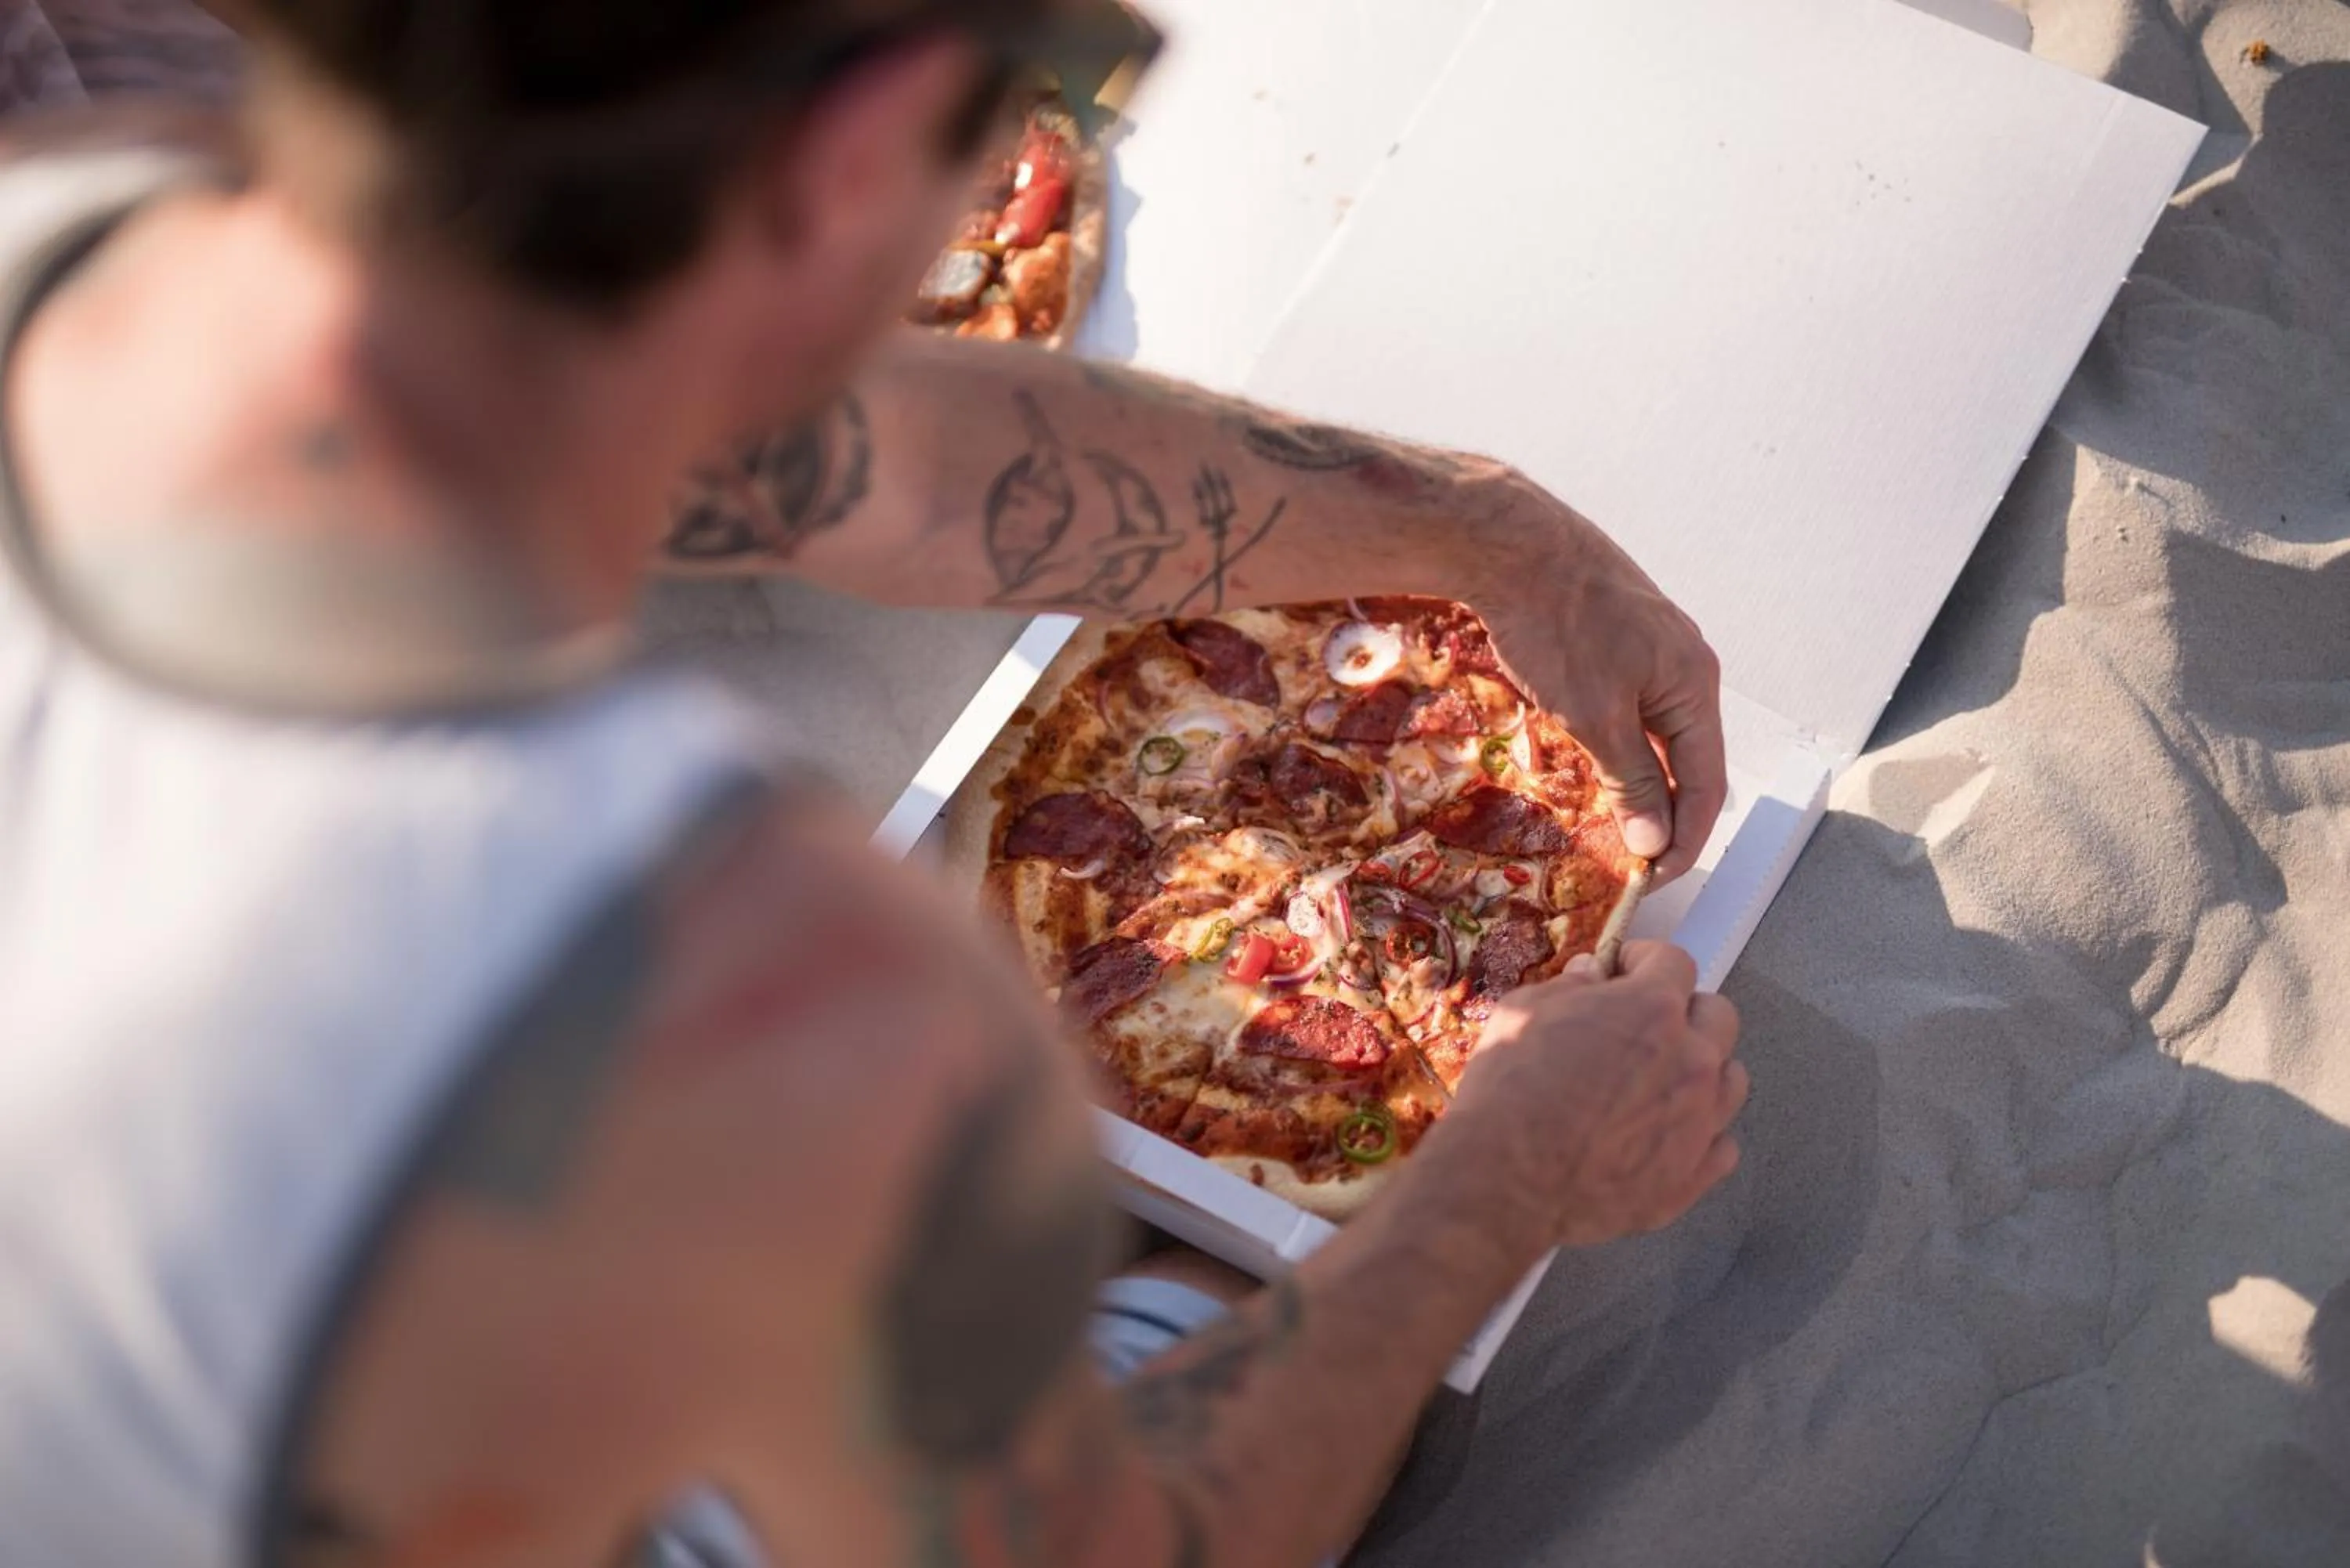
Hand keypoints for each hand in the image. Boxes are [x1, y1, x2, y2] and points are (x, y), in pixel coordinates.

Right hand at [1438, 941, 1745, 1250]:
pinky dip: (1699, 1134)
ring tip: (1658, 1085)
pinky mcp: (1694, 1176)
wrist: (1507, 1182)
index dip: (1644, 961)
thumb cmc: (1508, 1090)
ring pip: (1730, 1079)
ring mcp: (1701, 1122)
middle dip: (1682, 1011)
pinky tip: (1661, 1137)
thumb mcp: (1520, 1014)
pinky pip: (1722, 1145)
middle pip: (1718, 1016)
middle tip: (1641, 1028)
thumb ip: (1568, 988)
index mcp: (1652, 1009)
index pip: (1674, 962)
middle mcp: (1692, 1060)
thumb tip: (1592, 975)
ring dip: (1700, 1072)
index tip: (1622, 972)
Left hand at [1458, 476, 1725, 883]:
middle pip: (1686, 759)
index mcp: (1695, 684)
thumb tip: (1654, 839)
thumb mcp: (1594, 715)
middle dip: (1663, 814)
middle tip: (1633, 862)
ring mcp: (1651, 647)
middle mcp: (1684, 665)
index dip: (1685, 839)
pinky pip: (1630, 707)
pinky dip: (1616, 746)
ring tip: (1611, 824)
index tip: (1655, 880)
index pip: (1706, 783)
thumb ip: (1627, 780)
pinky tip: (1590, 765)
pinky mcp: (1615, 638)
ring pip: (1655, 734)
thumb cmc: (1558, 623)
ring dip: (1638, 782)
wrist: (1512, 544)